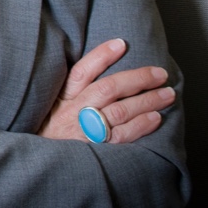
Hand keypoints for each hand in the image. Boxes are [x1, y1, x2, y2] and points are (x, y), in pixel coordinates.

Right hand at [39, 38, 175, 142]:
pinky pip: (122, 136)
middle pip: (108, 89)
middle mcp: (73, 112)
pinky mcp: (96, 150)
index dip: (102, 56)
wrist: (40, 163)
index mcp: (61, 97)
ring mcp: (85, 131)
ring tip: (167, 93)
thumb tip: (96, 68)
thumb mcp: (49, 105)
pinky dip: (140, 125)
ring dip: (147, 101)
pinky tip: (156, 117)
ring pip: (120, 111)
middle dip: (137, 78)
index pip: (82, 71)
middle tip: (160, 73)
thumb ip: (68, 90)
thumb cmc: (48, 131)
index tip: (121, 43)